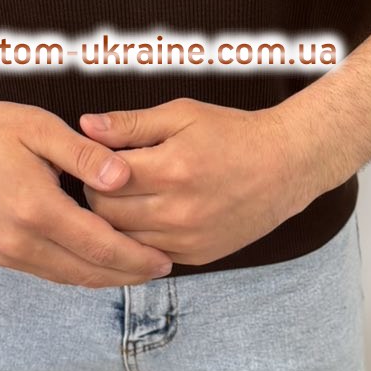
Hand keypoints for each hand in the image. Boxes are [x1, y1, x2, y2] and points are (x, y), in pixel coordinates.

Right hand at [0, 96, 173, 286]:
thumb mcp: (42, 129)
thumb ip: (85, 155)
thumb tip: (124, 177)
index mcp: (36, 209)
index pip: (100, 247)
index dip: (137, 257)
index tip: (165, 260)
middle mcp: (21, 241)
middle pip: (88, 271)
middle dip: (129, 274)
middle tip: (162, 269)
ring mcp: (7, 252)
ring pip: (69, 278)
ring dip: (106, 278)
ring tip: (138, 270)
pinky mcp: (0, 253)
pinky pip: (49, 273)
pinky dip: (80, 273)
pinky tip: (99, 263)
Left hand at [78, 98, 318, 267]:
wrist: (285, 166)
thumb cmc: (232, 133)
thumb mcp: (182, 115)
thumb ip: (130, 123)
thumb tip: (85, 125)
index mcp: (169, 169)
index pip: (100, 180)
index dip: (89, 169)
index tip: (94, 159)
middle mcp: (176, 210)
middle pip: (106, 214)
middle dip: (96, 195)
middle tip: (103, 179)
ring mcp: (187, 239)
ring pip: (123, 239)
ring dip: (115, 220)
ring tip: (123, 196)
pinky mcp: (197, 256)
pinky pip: (149, 254)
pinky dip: (140, 238)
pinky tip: (147, 216)